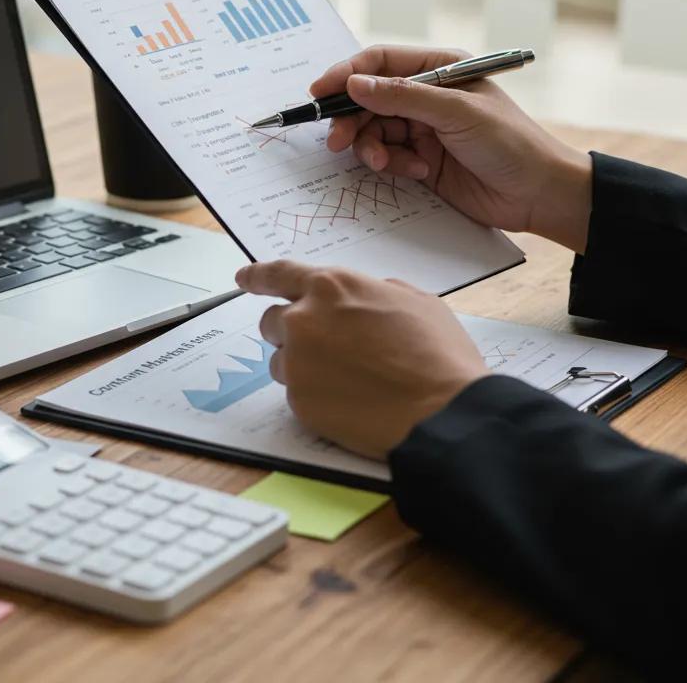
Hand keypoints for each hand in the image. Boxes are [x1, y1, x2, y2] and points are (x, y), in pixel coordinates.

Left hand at [236, 261, 486, 458]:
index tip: (243, 279)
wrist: (443, 413)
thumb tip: (363, 296)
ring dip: (303, 366)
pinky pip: (296, 393)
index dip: (257, 276)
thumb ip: (374, 290)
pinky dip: (315, 395)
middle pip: (272, 321)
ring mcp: (297, 362)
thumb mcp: (415, 300)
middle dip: (291, 331)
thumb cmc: (437, 355)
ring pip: (282, 360)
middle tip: (325, 347)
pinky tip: (350, 401)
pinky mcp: (299, 401)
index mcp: (331, 287)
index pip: (278, 274)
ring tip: (348, 379)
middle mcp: (304, 320)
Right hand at [311, 45, 591, 252]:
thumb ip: (402, 97)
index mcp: (440, 68)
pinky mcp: (420, 158)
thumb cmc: (510, 143)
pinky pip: (386, 156)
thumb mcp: (457, 113)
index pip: (380, 62)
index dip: (347, 74)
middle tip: (338, 142)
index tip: (320, 92)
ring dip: (372, 148)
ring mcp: (422, 128)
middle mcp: (427, 94)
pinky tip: (418, 172)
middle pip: (368, 99)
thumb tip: (354, 83)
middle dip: (352, 119)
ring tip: (387, 164)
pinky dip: (392, 165)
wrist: (539, 195)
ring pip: (372, 131)